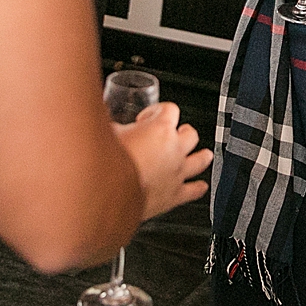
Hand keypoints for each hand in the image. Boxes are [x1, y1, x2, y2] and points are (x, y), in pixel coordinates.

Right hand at [114, 101, 212, 219]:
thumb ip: (112, 125)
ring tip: (203, 155)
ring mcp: (177, 172)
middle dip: (183, 132)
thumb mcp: (107, 133)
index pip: (170, 109)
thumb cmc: (107, 164)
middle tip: (175, 133)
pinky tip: (201, 187)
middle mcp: (174, 149)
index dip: (157, 110)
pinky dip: (198, 188)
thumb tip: (102, 120)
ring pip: (201, 160)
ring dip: (202, 156)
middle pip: (190, 134)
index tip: (147, 118)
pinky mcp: (175, 195)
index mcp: (160, 129)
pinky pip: (194, 190)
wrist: (108, 194)